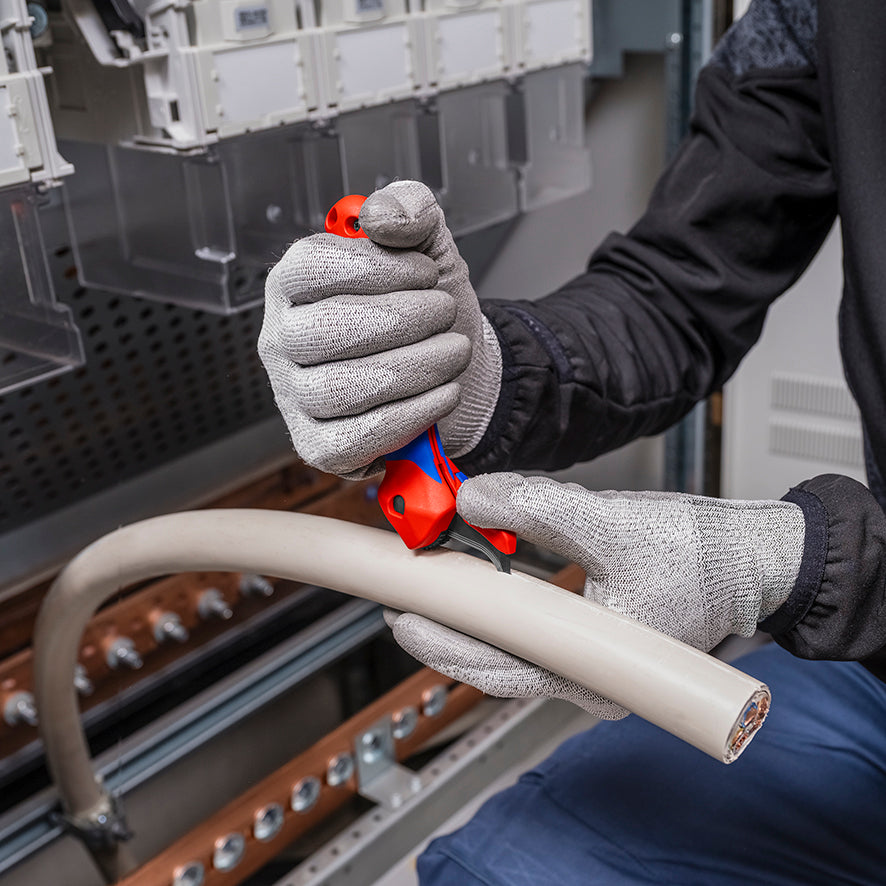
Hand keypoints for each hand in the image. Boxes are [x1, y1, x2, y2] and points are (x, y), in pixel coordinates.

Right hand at [258, 181, 501, 478]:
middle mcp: (283, 340)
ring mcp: (295, 396)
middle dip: (403, 320)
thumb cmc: (429, 309)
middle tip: (445, 313)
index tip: (424, 272)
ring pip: (341, 389)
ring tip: (454, 352)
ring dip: (414, 368)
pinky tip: (442, 394)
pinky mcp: (318, 444)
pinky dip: (409, 415)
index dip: (377, 269)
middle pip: (325, 331)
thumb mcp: (427, 247)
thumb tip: (382, 216)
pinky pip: (354, 439)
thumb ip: (408, 210)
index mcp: (295, 284)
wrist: (457, 368)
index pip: (312, 269)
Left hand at [388, 472, 804, 718]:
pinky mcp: (595, 639)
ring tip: (432, 591)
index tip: (404, 616)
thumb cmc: (702, 556)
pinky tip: (480, 583)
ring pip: (515, 651)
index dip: (447, 644)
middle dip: (447, 635)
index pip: (503, 668)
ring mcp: (592, 662)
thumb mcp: (610, 523)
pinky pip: (535, 633)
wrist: (755, 559)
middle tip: (403, 605)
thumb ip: (537, 508)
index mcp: (597, 671)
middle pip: (499, 666)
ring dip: (472, 622)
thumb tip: (472, 496)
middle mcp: (590, 678)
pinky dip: (503, 609)